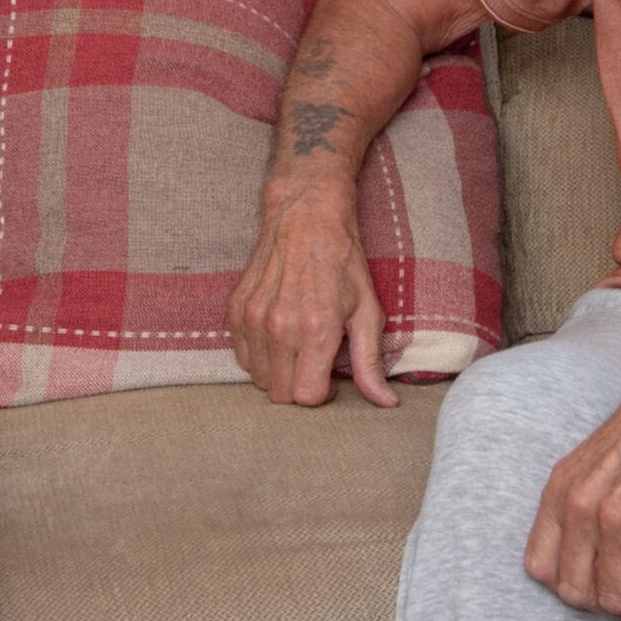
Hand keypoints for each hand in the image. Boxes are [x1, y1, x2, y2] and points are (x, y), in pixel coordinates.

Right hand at [226, 185, 395, 407]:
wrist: (306, 217)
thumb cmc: (342, 263)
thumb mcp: (368, 311)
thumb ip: (369, 362)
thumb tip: (384, 403)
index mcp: (317, 329)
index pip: (306, 397)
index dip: (323, 393)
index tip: (331, 376)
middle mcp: (280, 326)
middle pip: (280, 394)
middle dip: (300, 386)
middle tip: (315, 362)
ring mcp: (253, 317)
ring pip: (259, 378)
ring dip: (279, 372)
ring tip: (297, 346)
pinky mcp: (236, 309)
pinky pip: (242, 356)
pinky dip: (259, 355)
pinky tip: (278, 335)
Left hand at [524, 343, 620, 620]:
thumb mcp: (601, 464)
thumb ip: (587, 505)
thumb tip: (589, 559)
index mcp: (560, 487)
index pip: (540, 568)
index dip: (570, 589)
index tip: (601, 591)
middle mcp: (578, 502)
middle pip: (575, 591)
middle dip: (606, 609)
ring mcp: (612, 513)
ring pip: (612, 597)